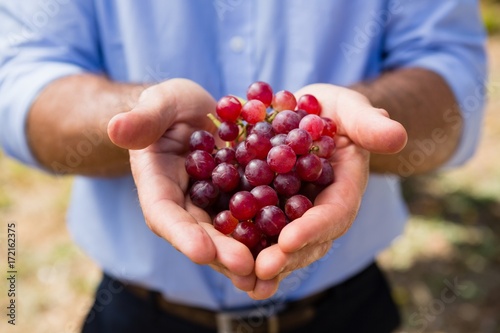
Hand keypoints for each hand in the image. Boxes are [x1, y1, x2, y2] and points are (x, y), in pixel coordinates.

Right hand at [107, 79, 257, 291]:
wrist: (196, 112)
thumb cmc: (171, 106)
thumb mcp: (159, 104)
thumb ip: (143, 118)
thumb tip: (116, 127)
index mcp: (158, 185)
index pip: (164, 214)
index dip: (181, 234)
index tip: (201, 251)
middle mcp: (185, 204)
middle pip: (200, 233)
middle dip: (221, 252)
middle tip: (246, 268)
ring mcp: (213, 205)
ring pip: (228, 234)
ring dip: (247, 254)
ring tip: (270, 273)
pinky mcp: (239, 199)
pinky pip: (252, 217)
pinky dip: (267, 233)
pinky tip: (289, 246)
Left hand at [248, 84, 406, 298]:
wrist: (305, 115)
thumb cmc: (331, 110)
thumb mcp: (349, 109)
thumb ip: (368, 123)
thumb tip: (396, 134)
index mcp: (343, 189)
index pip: (334, 213)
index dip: (314, 228)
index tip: (289, 240)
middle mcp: (320, 209)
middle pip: (308, 239)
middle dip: (286, 256)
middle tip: (261, 270)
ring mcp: (294, 213)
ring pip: (282, 244)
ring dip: (264, 263)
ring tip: (244, 280)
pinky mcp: (268, 209)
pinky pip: (257, 230)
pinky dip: (244, 247)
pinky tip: (223, 260)